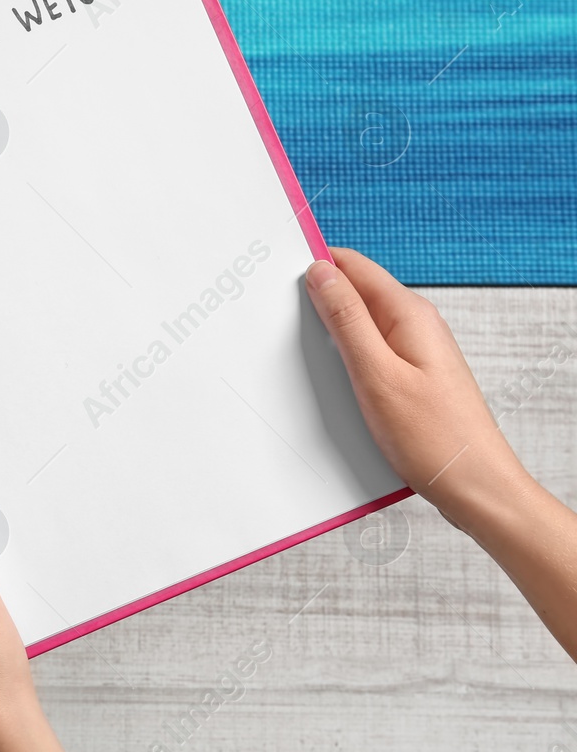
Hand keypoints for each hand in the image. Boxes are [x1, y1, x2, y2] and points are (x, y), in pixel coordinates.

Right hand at [304, 247, 531, 520]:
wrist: (473, 485)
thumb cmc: (433, 438)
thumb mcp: (376, 374)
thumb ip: (346, 320)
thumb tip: (321, 274)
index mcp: (409, 314)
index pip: (352, 265)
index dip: (314, 265)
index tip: (279, 278)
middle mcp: (416, 325)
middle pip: (355, 291)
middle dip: (317, 299)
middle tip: (283, 321)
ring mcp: (415, 349)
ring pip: (360, 323)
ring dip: (330, 332)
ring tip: (305, 353)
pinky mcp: (410, 374)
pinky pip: (370, 350)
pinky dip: (345, 356)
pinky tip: (332, 378)